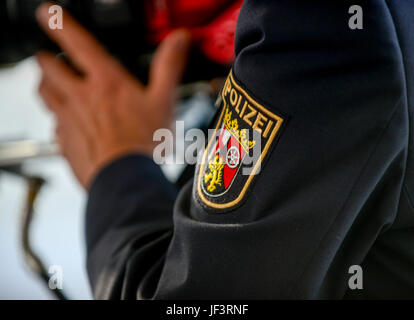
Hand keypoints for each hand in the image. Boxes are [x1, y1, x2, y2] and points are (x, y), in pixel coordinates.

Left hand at [36, 3, 189, 188]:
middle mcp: (80, 97)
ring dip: (45, 84)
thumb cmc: (144, 143)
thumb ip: (169, 66)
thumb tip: (179, 40)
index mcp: (105, 82)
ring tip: (52, 83)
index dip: (58, 23)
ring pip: (44, 94)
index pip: (75, 42)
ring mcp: (68, 120)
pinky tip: (68, 124)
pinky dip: (57, 119)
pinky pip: (54, 125)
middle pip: (48, 68)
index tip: (46, 13)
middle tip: (51, 57)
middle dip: (47, 58)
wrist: (125, 179)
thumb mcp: (164, 100)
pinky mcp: (65, 142)